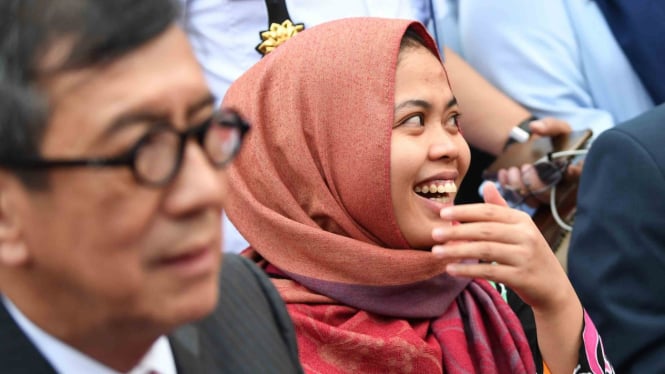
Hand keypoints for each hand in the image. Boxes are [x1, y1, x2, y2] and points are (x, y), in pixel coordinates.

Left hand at [431, 182, 573, 312]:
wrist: (554, 288)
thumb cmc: (530, 255)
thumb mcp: (520, 229)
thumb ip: (501, 208)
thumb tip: (486, 184)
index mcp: (522, 220)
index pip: (488, 211)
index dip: (464, 211)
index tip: (442, 214)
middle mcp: (525, 235)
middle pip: (484, 230)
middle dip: (456, 231)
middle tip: (433, 234)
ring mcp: (525, 256)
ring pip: (485, 250)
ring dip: (457, 251)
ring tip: (436, 252)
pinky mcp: (521, 277)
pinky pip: (489, 271)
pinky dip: (468, 270)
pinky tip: (451, 270)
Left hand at [497, 117, 580, 205]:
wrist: (533, 146)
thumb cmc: (550, 140)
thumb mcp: (556, 129)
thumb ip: (551, 125)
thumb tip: (535, 127)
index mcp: (573, 172)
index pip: (580, 178)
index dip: (577, 175)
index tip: (570, 168)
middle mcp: (560, 188)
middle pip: (549, 196)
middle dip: (534, 184)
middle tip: (526, 167)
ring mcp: (543, 195)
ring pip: (531, 201)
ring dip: (518, 186)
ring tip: (512, 170)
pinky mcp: (528, 197)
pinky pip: (516, 199)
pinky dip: (507, 186)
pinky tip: (504, 173)